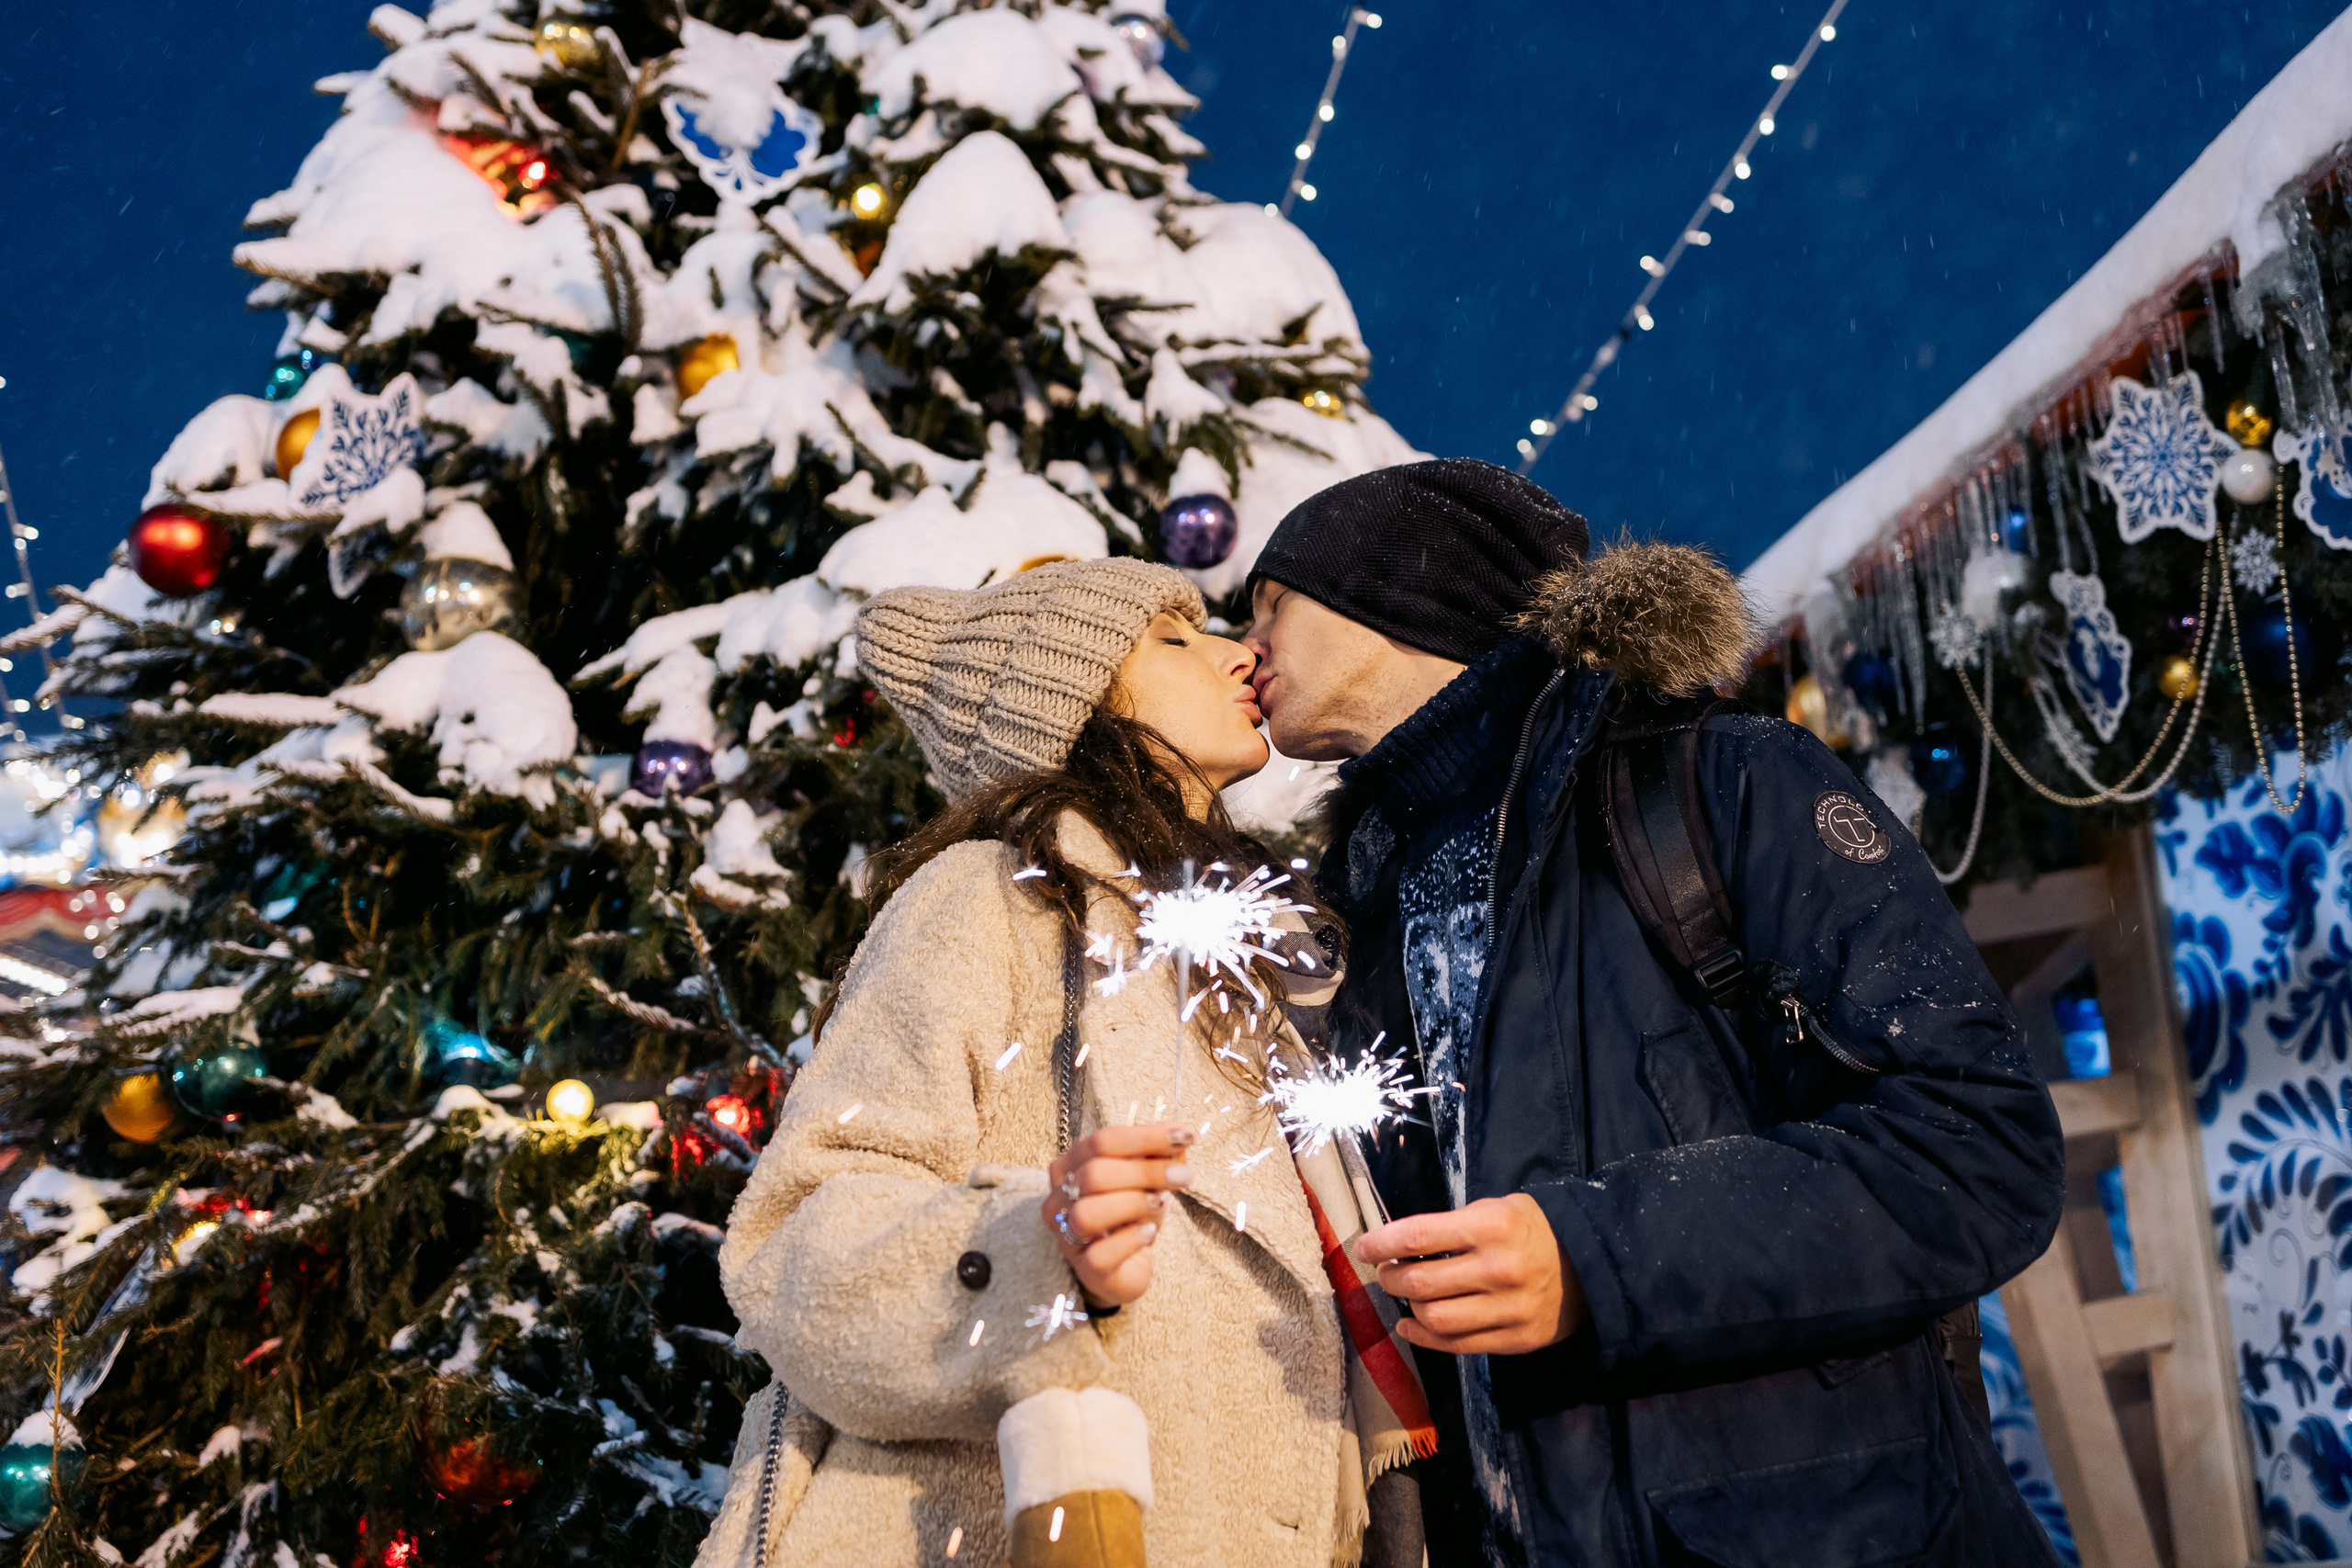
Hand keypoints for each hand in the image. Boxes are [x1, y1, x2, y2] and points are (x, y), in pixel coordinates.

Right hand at [1041, 1124, 1195, 1308]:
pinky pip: (1100, 1253)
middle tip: (1183, 1174)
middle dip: (1145, 1170)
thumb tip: (1177, 1137)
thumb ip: (1156, 1157)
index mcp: (1069, 1167)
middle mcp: (1059, 1199)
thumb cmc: (1131, 1214)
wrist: (1127, 1264)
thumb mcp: (1145, 1180)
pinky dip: (1130, 1239)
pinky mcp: (1084, 1268)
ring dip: (1133, 1203)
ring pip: (1089, 1213)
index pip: (1101, 1142)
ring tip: (1162, 1202)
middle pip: (1094, 1174)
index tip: (1184, 1135)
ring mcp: (1067, 1236)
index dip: (1144, 1137)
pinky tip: (1149, 1233)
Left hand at [1356, 1193, 1584, 1355]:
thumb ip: (1451, 1225)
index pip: (1419, 1236)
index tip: (1363, 1247)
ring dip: (1408, 1308)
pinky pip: (1457, 1345)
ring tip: (1404, 1295)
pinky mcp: (1515, 1340)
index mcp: (1492, 1227)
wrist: (1590, 1266)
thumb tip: (1396, 1244)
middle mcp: (1498, 1269)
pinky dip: (1424, 1338)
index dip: (1381, 1243)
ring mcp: (1508, 1309)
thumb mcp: (1496, 1209)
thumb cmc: (1532, 1230)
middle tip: (1385, 1271)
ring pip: (1435, 1318)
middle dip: (1390, 1277)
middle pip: (1421, 1282)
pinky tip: (1410, 1327)